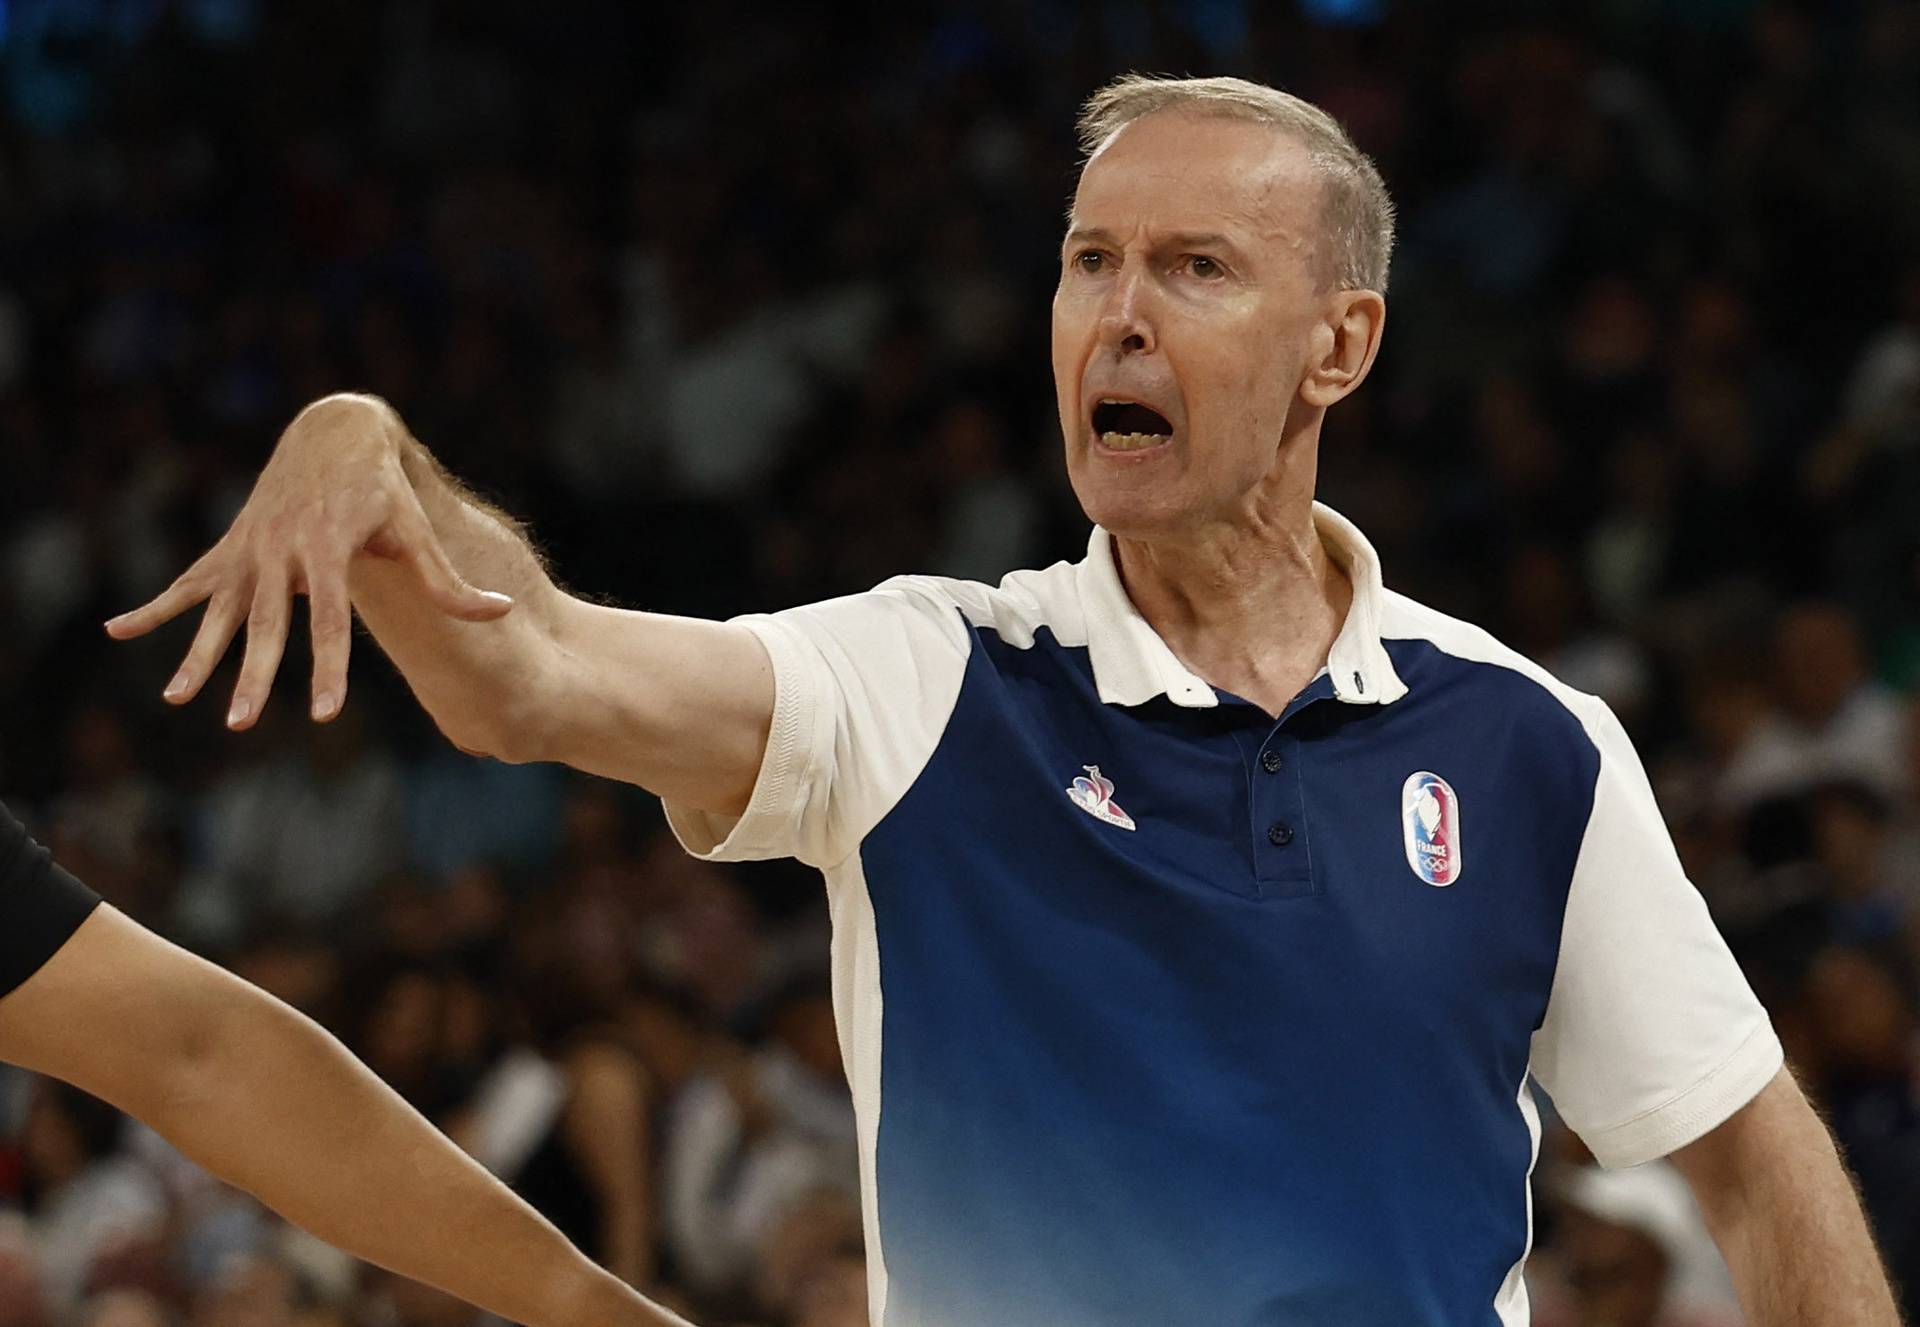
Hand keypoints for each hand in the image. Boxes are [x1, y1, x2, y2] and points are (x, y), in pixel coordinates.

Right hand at [105, 394, 513, 728]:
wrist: (333, 434)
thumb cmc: (382, 491)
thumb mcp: (416, 529)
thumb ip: (449, 580)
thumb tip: (500, 612)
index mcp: (328, 551)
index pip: (329, 622)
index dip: (328, 669)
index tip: (326, 714)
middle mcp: (281, 552)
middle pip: (265, 625)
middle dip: (253, 677)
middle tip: (242, 725)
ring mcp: (249, 549)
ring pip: (218, 611)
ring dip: (196, 655)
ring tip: (175, 698)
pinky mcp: (230, 547)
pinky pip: (186, 583)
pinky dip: (153, 609)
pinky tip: (117, 632)